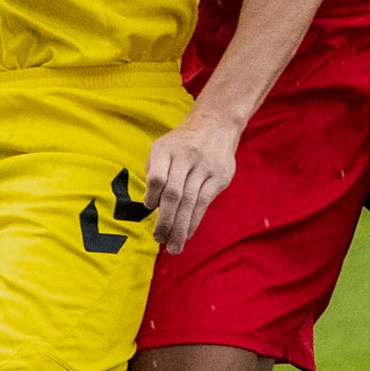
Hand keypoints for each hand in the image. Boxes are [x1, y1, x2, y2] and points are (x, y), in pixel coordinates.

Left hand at [144, 108, 240, 254]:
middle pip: (173, 194)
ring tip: (173, 246)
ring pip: (190, 202)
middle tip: (159, 239)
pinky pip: (204, 202)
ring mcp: (204, 166)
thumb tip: (151, 206)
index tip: (149, 208)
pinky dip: (194, 221)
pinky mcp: (219, 176)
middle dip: (165, 221)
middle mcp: (185, 157)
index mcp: (166, 149)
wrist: (215, 124)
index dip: (151, 197)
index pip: (156, 177)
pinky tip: (187, 233)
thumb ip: (154, 172)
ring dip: (180, 227)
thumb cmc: (182, 143)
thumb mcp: (163, 147)